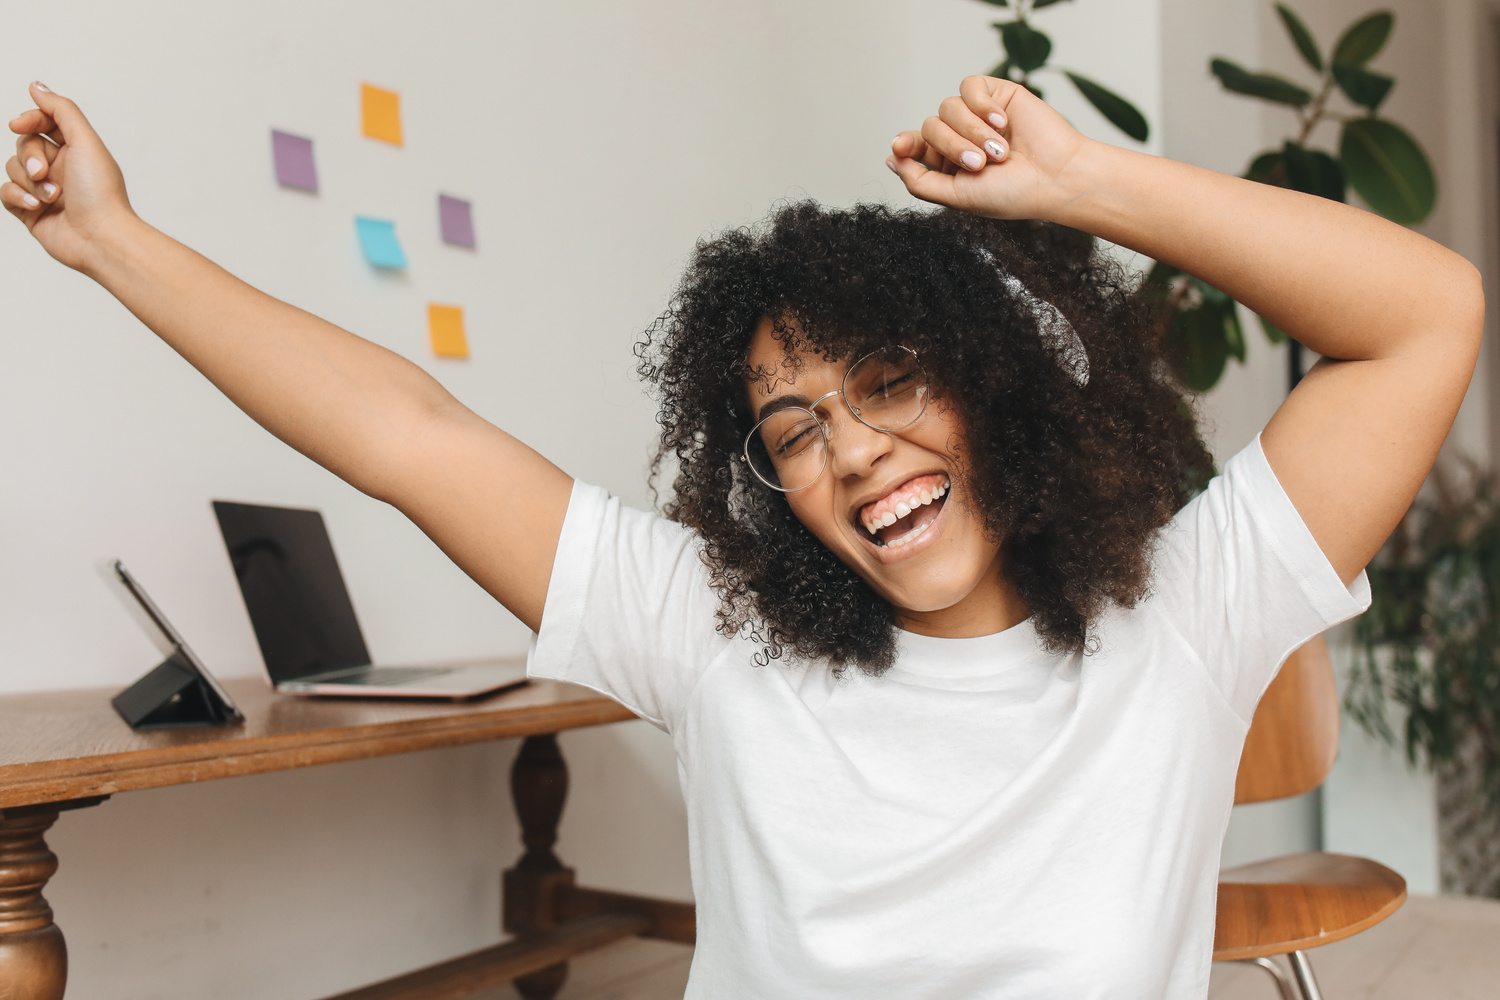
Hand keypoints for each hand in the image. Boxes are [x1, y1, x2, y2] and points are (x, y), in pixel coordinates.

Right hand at [4, 82, 136, 274]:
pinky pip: (6, 193)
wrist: (100, 238)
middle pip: (24, 144)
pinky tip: (38, 207)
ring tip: (53, 197)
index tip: (19, 124)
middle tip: (44, 172)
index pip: (42, 122)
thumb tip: (36, 86)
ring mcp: (44, 189)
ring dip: (29, 181)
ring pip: (12, 167)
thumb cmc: (100, 193)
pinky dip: (18, 197)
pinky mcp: (30, 211)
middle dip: (30, 155)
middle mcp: (61, 168)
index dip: (29, 119)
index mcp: (76, 150)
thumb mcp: (85, 141)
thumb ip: (61, 111)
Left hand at [888, 76, 1091, 221]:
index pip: (915, 146)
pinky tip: (1001, 121)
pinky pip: (969, 87)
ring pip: (947, 108)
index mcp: (947, 164)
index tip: (901, 146)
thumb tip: (891, 160)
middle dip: (952, 147)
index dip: (906, 144)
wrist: (1056, 177)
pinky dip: (981, 104)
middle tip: (980, 164)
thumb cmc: (1012, 193)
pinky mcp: (996, 95)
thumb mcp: (957, 197)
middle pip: (930, 127)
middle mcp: (959, 138)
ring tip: (999, 151)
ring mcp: (976, 116)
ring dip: (972, 131)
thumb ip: (920, 181)